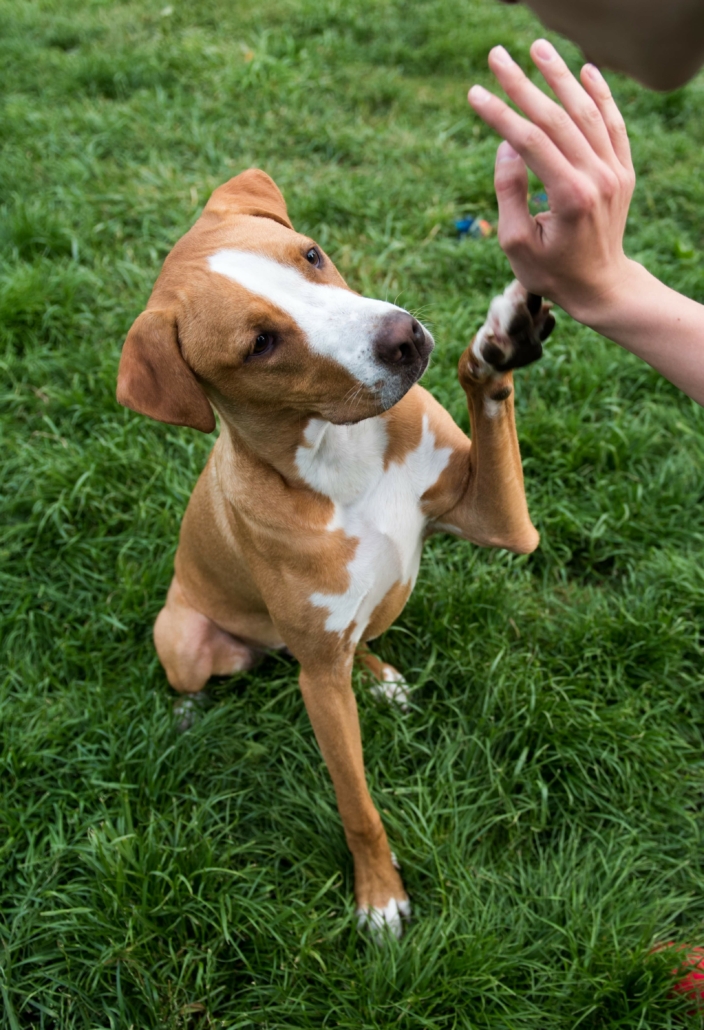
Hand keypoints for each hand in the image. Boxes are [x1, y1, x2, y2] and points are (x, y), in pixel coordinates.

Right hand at [468, 39, 636, 324]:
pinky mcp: (622, 171)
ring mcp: (614, 172)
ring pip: (587, 112)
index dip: (500, 114)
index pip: (530, 141)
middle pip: (556, 118)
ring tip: (537, 49)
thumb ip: (509, 193)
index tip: (474, 93)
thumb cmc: (551, 271)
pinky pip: (613, 124)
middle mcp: (597, 178)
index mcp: (569, 196)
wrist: (601, 286)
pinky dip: (601, 94)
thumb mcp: (517, 244)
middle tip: (496, 56)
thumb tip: (505, 144)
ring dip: (561, 76)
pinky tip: (585, 70)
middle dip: (523, 83)